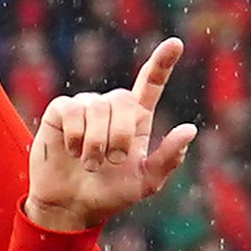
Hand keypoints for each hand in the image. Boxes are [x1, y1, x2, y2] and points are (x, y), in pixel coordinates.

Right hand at [26, 40, 196, 234]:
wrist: (71, 207)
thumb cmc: (109, 195)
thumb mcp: (145, 183)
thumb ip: (168, 158)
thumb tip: (190, 129)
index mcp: (137, 120)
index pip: (151, 84)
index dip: (162, 63)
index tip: (175, 43)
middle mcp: (112, 107)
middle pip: (123, 100)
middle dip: (119, 135)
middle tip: (111, 161)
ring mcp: (86, 106)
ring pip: (97, 108)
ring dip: (95, 143)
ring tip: (90, 163)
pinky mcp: (61, 110)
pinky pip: (72, 110)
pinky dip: (75, 137)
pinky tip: (71, 151)